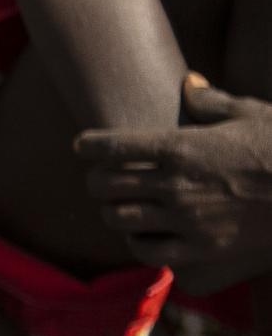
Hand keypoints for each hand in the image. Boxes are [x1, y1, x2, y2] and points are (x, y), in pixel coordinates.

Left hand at [78, 75, 271, 292]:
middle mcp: (175, 185)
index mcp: (182, 147)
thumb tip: (190, 84)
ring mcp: (185, 219)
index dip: (90, 145)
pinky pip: (147, 251)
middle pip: (104, 185)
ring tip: (117, 204)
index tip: (83, 145)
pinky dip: (137, 242)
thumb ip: (213, 102)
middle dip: (96, 180)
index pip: (112, 146)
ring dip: (112, 210)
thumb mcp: (253, 113)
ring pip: (118, 218)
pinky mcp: (200, 249)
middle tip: (99, 177)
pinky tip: (142, 234)